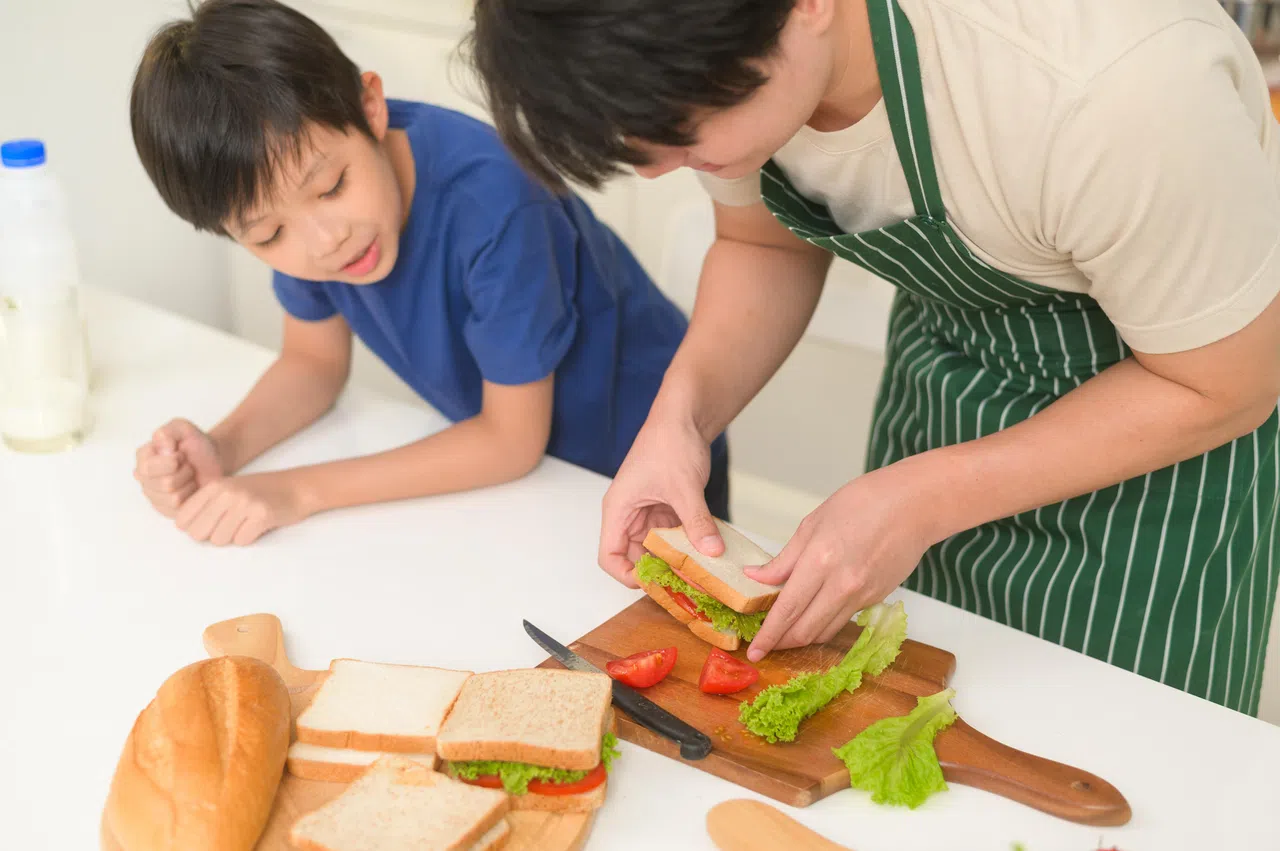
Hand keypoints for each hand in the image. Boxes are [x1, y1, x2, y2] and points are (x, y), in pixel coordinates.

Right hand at [133, 419, 224, 516]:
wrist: (215, 459)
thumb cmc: (197, 444)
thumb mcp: (184, 429)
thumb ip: (170, 430)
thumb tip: (161, 444)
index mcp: (142, 457)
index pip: (150, 467)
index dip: (173, 460)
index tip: (181, 453)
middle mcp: (143, 478)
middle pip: (165, 484)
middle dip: (185, 473)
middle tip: (189, 466)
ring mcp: (154, 496)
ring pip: (173, 498)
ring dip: (189, 485)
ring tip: (191, 476)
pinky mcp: (166, 510)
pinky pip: (180, 509)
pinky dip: (192, 497)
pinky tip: (192, 489)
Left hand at [174, 470, 311, 545]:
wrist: (297, 487)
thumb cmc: (261, 492)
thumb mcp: (229, 489)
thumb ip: (206, 505)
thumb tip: (186, 529)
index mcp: (214, 486)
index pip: (183, 519)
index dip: (193, 528)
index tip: (209, 525)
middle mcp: (227, 493)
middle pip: (199, 533)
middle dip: (211, 536)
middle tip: (228, 527)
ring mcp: (245, 503)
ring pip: (220, 540)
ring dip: (232, 537)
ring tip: (245, 524)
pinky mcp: (262, 515)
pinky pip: (242, 540)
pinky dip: (249, 537)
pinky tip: (257, 525)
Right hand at [599, 412, 722, 587]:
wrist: (684, 417)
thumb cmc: (669, 443)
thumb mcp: (684, 488)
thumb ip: (696, 522)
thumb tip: (711, 552)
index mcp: (619, 510)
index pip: (609, 556)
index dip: (627, 575)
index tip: (654, 583)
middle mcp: (629, 515)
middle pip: (633, 557)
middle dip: (657, 571)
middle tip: (685, 583)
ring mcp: (647, 513)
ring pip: (655, 548)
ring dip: (675, 559)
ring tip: (699, 570)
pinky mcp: (664, 508)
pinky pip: (672, 535)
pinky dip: (686, 544)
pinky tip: (705, 550)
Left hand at [743, 465, 933, 661]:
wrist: (913, 505)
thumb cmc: (862, 503)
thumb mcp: (813, 523)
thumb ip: (784, 559)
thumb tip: (755, 577)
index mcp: (820, 560)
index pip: (787, 609)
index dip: (769, 635)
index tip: (754, 651)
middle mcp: (842, 585)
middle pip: (806, 631)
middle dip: (782, 643)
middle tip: (765, 644)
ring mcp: (862, 595)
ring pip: (825, 631)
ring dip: (803, 637)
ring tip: (786, 632)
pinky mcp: (876, 599)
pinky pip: (843, 620)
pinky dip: (824, 623)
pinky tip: (814, 613)